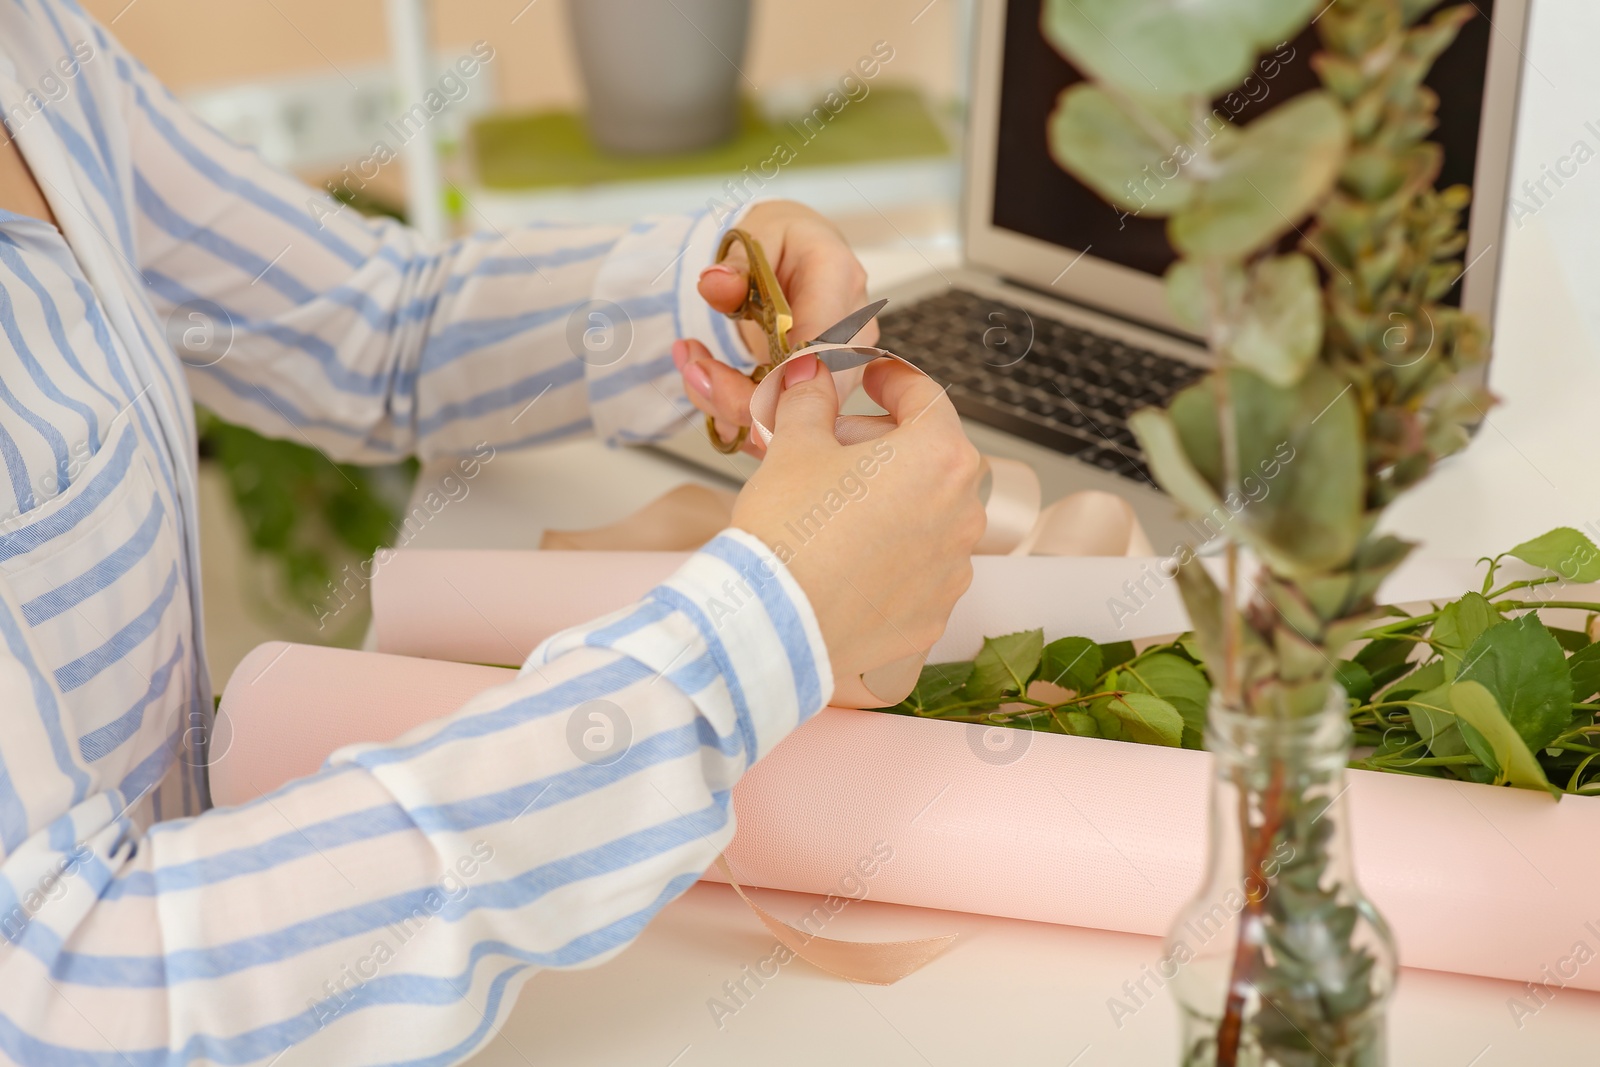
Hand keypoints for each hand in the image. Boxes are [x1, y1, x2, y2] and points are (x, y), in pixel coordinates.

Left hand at [673, 201, 875, 456]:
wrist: (800, 253)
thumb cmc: (783, 243)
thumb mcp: (753, 236)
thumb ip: (735, 265)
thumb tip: (716, 283)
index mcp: (839, 277)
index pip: (821, 343)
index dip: (774, 375)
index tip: (714, 374)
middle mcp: (854, 330)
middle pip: (809, 393)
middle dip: (739, 397)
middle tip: (691, 368)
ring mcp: (845, 366)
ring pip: (796, 418)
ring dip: (731, 409)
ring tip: (693, 369)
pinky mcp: (826, 391)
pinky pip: (785, 424)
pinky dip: (739, 420)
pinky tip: (711, 389)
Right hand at [731, 353, 984, 701]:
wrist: (772, 625)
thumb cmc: (786, 534)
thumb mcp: (793, 446)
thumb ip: (811, 400)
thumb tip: (813, 375)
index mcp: (938, 457)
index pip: (926, 397)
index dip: (892, 380)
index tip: (869, 379)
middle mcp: (962, 513)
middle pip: (932, 458)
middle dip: (885, 445)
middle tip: (834, 446)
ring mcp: (953, 569)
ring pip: (929, 516)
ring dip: (893, 502)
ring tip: (836, 508)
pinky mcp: (934, 614)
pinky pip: (920, 570)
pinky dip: (892, 555)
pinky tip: (846, 558)